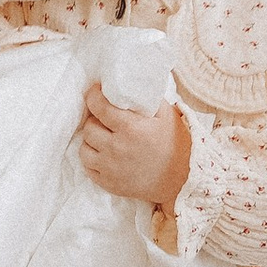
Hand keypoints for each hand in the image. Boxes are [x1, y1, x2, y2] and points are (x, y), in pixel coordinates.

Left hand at [78, 84, 190, 206]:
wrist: (182, 179)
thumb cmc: (175, 144)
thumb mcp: (167, 114)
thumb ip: (147, 97)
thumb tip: (130, 83)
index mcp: (131, 128)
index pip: (98, 106)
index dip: (93, 96)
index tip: (95, 92)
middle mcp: (117, 148)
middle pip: (89, 127)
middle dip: (95, 119)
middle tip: (105, 119)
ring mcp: (111, 168)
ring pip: (84, 148)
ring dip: (92, 140)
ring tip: (104, 137)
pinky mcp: (109, 183)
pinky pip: (88, 167)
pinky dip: (93, 159)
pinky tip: (104, 154)